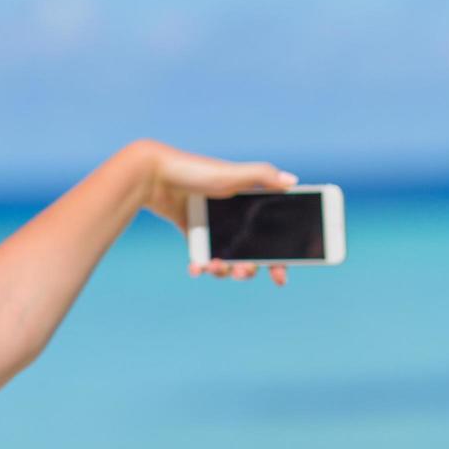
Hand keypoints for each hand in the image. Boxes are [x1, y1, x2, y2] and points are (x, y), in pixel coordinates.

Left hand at [135, 139, 296, 286]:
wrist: (155, 176)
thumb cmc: (195, 170)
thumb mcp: (232, 173)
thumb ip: (263, 176)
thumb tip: (293, 182)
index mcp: (251, 202)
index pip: (273, 235)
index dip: (280, 258)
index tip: (280, 277)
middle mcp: (235, 218)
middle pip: (251, 255)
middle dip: (249, 269)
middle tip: (243, 271)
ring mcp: (215, 228)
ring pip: (227, 261)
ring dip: (224, 271)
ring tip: (214, 267)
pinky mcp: (195, 235)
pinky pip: (203, 258)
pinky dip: (201, 267)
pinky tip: (196, 268)